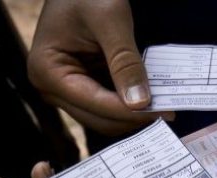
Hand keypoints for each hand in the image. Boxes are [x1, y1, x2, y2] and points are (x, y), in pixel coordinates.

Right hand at [28, 0, 171, 134]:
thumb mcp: (110, 20)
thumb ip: (125, 61)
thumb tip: (140, 102)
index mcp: (47, 70)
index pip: (95, 104)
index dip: (131, 112)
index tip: (166, 111)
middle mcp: (50, 87)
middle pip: (98, 119)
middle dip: (133, 116)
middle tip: (169, 109)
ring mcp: (64, 89)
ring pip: (104, 117)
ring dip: (132, 113)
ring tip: (163, 104)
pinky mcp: (79, 86)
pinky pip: (106, 105)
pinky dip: (128, 103)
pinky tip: (150, 96)